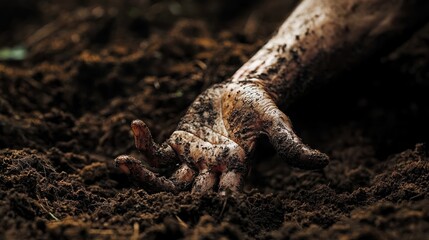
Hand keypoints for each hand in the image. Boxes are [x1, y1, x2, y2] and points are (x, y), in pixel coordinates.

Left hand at [115, 80, 327, 192]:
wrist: (243, 95)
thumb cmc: (262, 111)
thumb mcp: (278, 126)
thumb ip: (292, 146)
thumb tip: (324, 163)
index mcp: (236, 171)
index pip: (226, 193)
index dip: (214, 199)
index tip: (203, 203)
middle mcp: (210, 171)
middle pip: (189, 193)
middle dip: (170, 195)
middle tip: (149, 191)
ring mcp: (190, 159)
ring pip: (164, 178)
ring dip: (142, 176)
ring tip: (120, 163)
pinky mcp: (177, 143)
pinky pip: (156, 151)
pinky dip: (144, 143)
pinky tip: (135, 125)